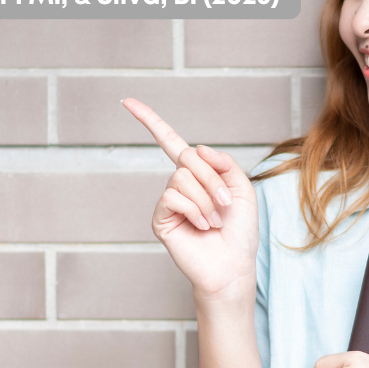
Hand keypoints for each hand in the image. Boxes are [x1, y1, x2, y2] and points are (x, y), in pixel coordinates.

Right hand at [122, 97, 258, 301]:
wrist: (233, 266)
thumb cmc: (239, 231)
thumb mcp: (241, 189)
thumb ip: (223, 163)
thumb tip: (196, 147)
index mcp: (198, 174)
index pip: (170, 142)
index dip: (149, 121)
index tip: (126, 101)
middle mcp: (179, 184)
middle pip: (188, 158)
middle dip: (213, 180)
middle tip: (225, 205)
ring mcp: (168, 202)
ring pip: (182, 178)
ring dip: (206, 199)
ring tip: (214, 221)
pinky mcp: (161, 219)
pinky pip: (173, 197)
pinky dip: (194, 210)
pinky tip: (202, 226)